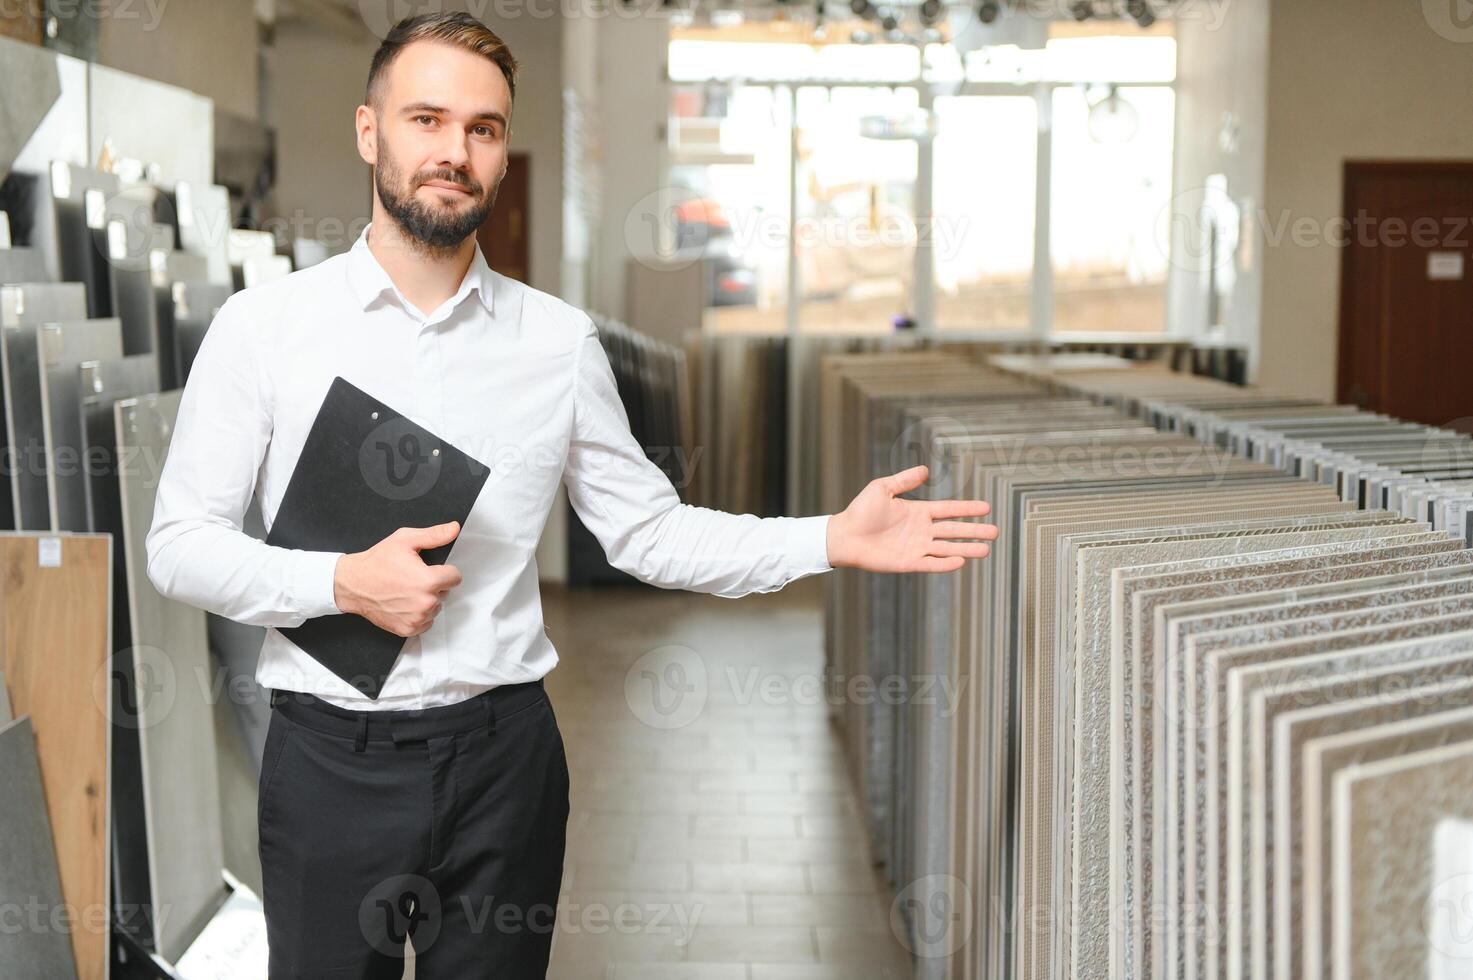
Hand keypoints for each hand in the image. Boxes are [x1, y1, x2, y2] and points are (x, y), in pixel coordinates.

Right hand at [333, 521, 464, 636]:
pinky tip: (404, 603)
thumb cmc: (377, 562)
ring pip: (436, 608)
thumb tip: (454, 528)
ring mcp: (417, 618)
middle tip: (413, 578)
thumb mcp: (405, 540)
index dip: (444, 571)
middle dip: (434, 585)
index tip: (431, 569)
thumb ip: (434, 535)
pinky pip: (425, 623)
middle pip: (445, 593)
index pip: (455, 578)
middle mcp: (425, 602)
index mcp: (428, 580)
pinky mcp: (408, 629)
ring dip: (427, 600)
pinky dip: (418, 615)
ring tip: (406, 590)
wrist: (353, 584)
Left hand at [826, 465, 996, 572]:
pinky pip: (931, 563)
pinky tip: (961, 561)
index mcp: (917, 512)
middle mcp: (921, 530)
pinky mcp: (908, 562)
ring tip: (987, 550)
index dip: (967, 509)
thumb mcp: (882, 488)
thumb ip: (904, 480)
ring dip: (966, 549)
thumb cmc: (860, 511)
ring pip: (947, 548)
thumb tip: (925, 470)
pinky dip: (945, 563)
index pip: (948, 510)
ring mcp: (916, 547)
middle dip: (975, 531)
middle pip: (954, 530)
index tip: (986, 508)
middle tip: (996, 532)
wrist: (843, 536)